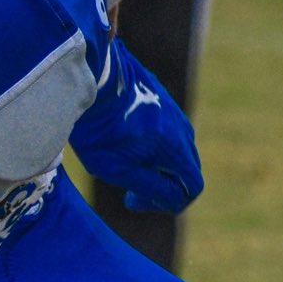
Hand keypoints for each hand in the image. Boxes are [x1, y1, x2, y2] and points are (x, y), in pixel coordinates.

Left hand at [70, 40, 203, 214]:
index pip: (193, 186)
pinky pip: (165, 129)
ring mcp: (172, 110)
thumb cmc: (100, 129)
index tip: (134, 198)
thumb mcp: (120, 169)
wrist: (89, 78)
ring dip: (155, 163)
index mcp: (177, 149)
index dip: (168, 203)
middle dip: (162, 185)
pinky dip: (150, 143)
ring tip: (121, 161)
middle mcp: (181, 129)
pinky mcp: (159, 97)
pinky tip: (120, 139)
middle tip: (128, 187)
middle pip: (186, 169)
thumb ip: (152, 187)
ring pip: (175, 148)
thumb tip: (174, 199)